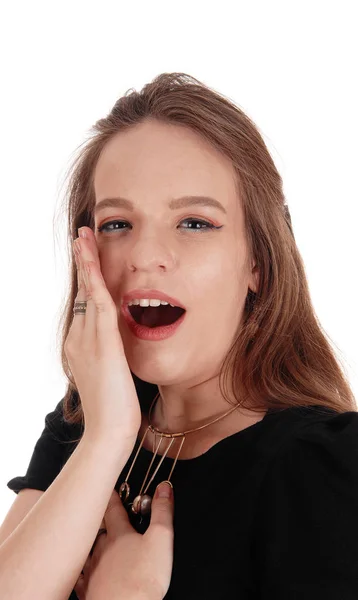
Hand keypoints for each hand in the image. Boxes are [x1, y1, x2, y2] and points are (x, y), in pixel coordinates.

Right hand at [64, 226, 140, 441]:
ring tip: (84, 237)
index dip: (87, 279)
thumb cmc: (115, 410)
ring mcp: (87, 340)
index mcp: (81, 345)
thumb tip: (120, 347)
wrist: (109, 433)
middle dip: (83, 262)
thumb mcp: (112, 376)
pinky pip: (99, 304)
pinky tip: (94, 261)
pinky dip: (96, 280)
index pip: (85, 304)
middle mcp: (79, 338)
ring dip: (86, 262)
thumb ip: (113, 357)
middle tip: (82, 236)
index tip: (90, 258)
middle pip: (81, 292)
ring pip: (87, 292)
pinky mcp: (103, 344)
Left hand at [74, 483, 174, 599]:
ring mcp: (92, 570)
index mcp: (119, 534)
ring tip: (87, 535)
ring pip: (85, 549)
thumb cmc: (142, 579)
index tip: (108, 486)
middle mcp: (101, 549)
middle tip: (96, 507)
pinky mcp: (88, 590)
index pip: (112, 508)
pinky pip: (79, 576)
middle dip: (98, 517)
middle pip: (97, 527)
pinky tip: (80, 570)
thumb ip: (162, 511)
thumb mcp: (161, 539)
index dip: (111, 496)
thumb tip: (163, 488)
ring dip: (87, 541)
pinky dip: (79, 569)